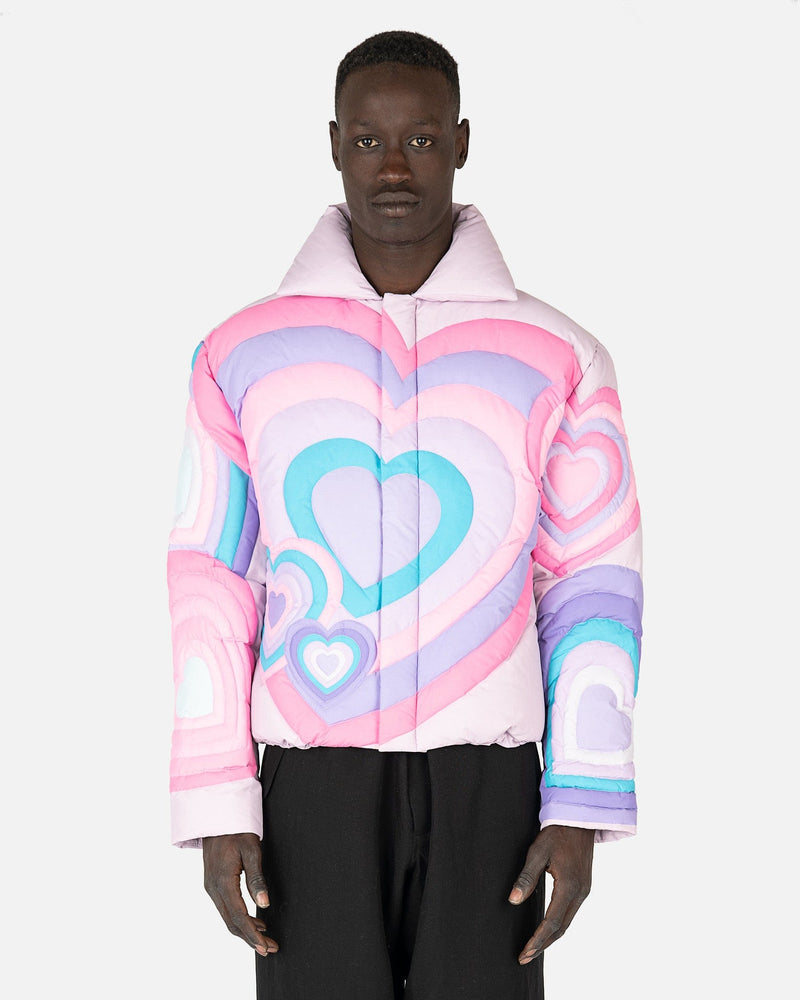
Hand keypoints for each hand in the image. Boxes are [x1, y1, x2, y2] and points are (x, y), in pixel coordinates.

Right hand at [202, 832, 278, 956]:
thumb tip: (264, 904)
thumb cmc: (237, 830)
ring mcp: (211, 887)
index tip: (265, 947)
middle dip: (251, 938)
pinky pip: (226, 908)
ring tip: (265, 939)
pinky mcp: (213, 884)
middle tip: (270, 948)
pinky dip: (239, 918)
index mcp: (222, 882)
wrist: (217, 817)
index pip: (239, 916)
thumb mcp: (251, 850)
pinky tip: (254, 921)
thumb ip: (257, 878)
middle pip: (232, 923)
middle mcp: (213, 888)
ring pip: (228, 917)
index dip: (252, 934)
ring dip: (246, 931)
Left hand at [508, 825, 593, 963]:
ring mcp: (584, 890)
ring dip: (550, 937)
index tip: (524, 953)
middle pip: (561, 928)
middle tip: (524, 957)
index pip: (551, 922)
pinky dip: (558, 925)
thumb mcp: (538, 852)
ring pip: (567, 922)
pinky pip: (570, 913)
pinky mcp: (583, 887)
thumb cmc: (557, 833)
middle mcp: (580, 893)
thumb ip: (526, 877)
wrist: (580, 819)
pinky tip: (547, 929)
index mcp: (569, 886)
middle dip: (542, 945)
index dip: (537, 940)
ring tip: (533, 948)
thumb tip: (513, 901)